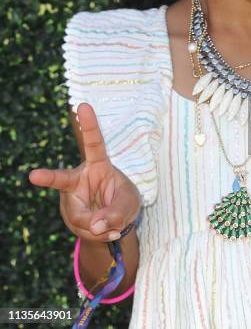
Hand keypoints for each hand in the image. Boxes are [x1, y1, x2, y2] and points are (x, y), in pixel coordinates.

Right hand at [29, 103, 141, 242]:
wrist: (114, 222)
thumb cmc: (124, 201)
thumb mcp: (129, 204)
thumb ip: (116, 213)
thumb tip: (95, 225)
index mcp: (99, 164)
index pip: (94, 142)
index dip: (88, 124)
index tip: (82, 105)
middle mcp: (80, 179)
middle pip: (62, 179)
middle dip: (48, 178)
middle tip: (33, 175)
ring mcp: (71, 198)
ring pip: (80, 216)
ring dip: (99, 225)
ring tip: (111, 225)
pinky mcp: (70, 215)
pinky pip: (82, 228)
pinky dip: (97, 234)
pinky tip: (104, 231)